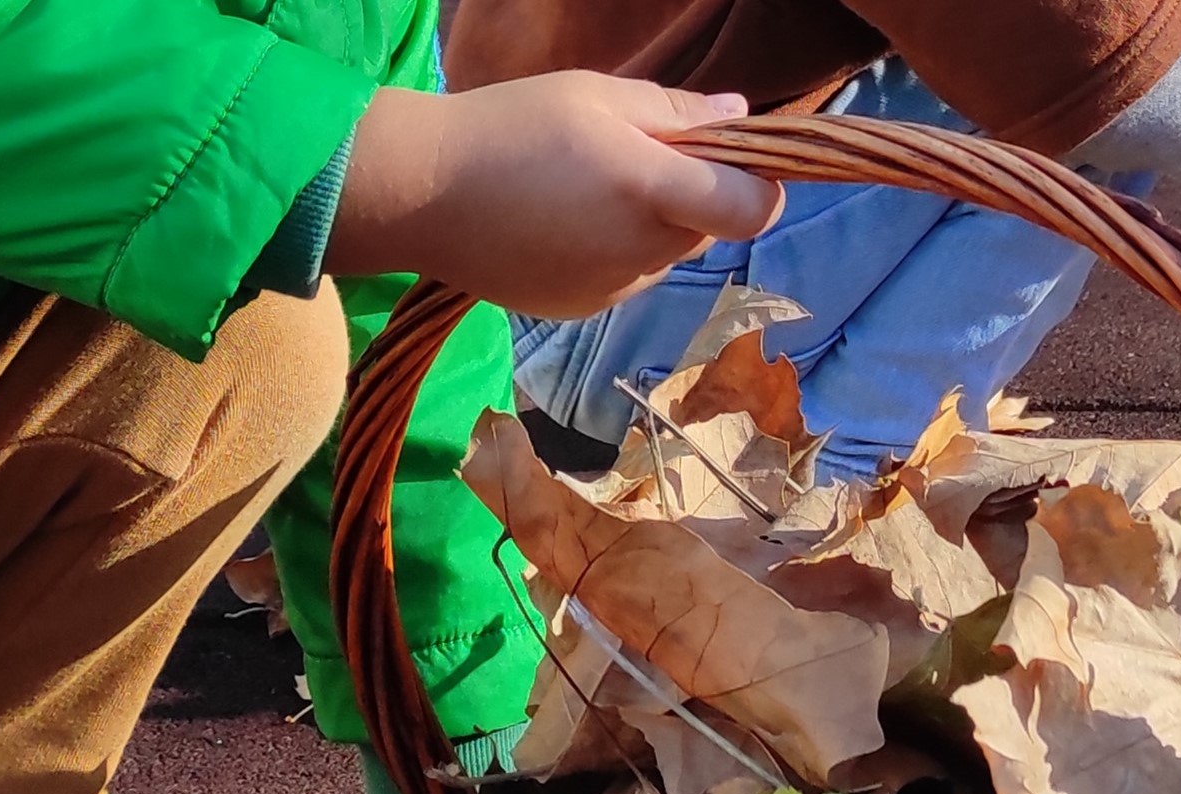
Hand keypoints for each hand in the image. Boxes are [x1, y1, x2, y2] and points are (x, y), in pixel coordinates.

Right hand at [326, 72, 785, 318]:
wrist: (420, 196)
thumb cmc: (509, 127)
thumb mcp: (595, 96)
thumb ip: (676, 112)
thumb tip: (741, 113)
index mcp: (651, 192)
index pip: (755, 210)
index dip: (761, 186)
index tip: (734, 162)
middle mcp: (642, 252)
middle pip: (707, 230)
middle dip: (691, 197)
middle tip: (633, 158)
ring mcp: (612, 290)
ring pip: (664, 256)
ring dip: (649, 226)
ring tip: (584, 191)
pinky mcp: (581, 309)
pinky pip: (624, 279)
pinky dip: (612, 253)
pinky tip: (559, 226)